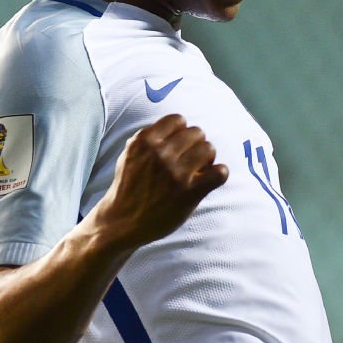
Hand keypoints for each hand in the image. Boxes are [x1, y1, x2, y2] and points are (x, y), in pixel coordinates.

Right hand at [95, 114, 228, 249]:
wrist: (121, 222)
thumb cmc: (130, 186)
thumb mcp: (131, 154)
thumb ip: (151, 137)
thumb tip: (180, 125)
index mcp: (144, 141)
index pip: (179, 120)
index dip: (181, 132)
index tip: (178, 146)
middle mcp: (160, 153)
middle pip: (197, 132)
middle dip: (195, 145)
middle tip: (189, 161)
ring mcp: (176, 173)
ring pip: (209, 148)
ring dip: (207, 159)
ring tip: (198, 171)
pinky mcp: (189, 192)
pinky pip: (220, 172)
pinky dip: (219, 174)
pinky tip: (209, 180)